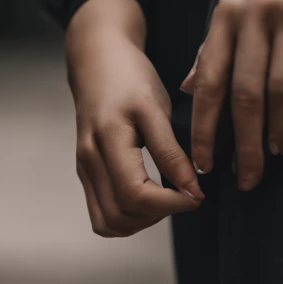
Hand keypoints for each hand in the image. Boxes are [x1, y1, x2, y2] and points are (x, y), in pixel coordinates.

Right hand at [66, 0, 203, 236]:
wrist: (97, 61)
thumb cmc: (128, 77)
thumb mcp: (156, 108)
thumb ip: (171, 151)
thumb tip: (192, 189)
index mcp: (107, 141)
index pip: (136, 195)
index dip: (171, 203)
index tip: (197, 194)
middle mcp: (89, 162)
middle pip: (120, 216)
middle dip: (158, 215)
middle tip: (183, 195)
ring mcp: (85, 170)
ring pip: (109, 223)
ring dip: (141, 221)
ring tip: (167, 199)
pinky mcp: (87, 174)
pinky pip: (103, 213)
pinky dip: (128, 217)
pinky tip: (149, 199)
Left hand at [181, 0, 282, 188]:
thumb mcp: (234, 2)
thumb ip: (213, 47)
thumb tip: (191, 89)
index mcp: (224, 18)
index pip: (210, 83)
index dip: (205, 128)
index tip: (203, 164)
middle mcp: (252, 20)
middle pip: (244, 96)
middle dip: (242, 144)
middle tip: (244, 179)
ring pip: (279, 93)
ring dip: (275, 135)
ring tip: (273, 163)